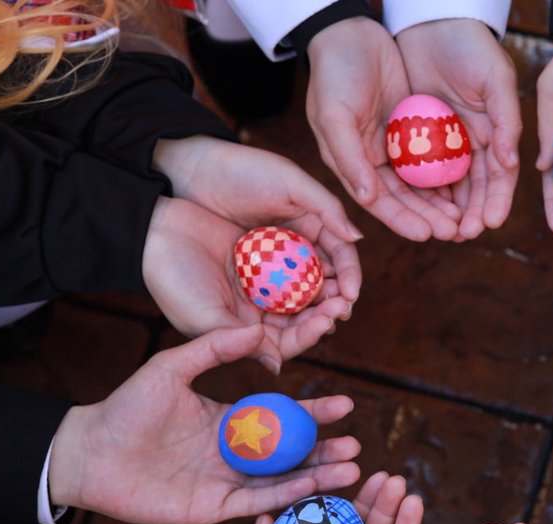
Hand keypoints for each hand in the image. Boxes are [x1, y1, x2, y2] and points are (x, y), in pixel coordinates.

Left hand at [47, 325, 361, 523]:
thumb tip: (257, 328)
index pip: (283, 418)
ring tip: (350, 467)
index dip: (315, 414)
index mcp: (230, 421)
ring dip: (317, 476)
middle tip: (355, 444)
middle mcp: (235, 454)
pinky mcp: (214, 509)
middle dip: (326, 449)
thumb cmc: (127, 407)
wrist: (90, 452)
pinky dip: (288, 496)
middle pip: (292, 454)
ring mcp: (226, 483)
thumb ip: (213, 349)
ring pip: (282, 482)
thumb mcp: (172, 367)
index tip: (346, 405)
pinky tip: (313, 486)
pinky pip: (258, 504)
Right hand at [142, 196, 350, 371]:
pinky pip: (293, 263)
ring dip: (322, 289)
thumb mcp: (203, 317)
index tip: (327, 322)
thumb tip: (278, 367)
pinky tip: (328, 258)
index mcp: (243, 335)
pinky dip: (310, 263)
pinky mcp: (262, 257)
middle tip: (344, 303)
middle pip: (300, 319)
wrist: (153, 232)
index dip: (309, 334)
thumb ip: (238, 342)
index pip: (286, 342)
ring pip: (301, 292)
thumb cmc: (171, 280)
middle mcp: (256, 314)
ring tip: (342, 283)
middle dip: (324, 313)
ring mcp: (260, 286)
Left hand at [153, 135, 364, 304]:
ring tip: (318, 324)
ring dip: (313, 310)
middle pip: (326, 280)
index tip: (350, 296)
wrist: (194, 174)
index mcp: (316, 223)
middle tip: (337, 315)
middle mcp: (300, 246)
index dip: (350, 276)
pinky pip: (274, 296)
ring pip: (303, 293)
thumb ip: (327, 207)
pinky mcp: (253, 275)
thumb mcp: (290, 181)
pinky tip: (286, 322)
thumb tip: (358, 237)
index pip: (342, 255)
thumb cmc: (244, 170)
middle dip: (335, 300)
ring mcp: (277, 263)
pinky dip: (284, 310)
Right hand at [306, 17, 461, 241]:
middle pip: (407, 198)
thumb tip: (366, 200)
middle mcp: (375, 162)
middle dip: (430, 217)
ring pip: (424, 182)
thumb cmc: (334, 74)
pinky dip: (451, 172)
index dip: (403, 220)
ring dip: (444, 202)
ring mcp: (397, 146)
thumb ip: (349, 158)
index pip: (380, 202)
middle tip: (456, 232)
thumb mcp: (334, 115)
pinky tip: (471, 186)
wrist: (351, 33)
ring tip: (466, 218)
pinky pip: (436, 156)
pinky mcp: (416, 128)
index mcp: (352, 165)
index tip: (427, 235)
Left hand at [397, 19, 520, 239]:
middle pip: (472, 190)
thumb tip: (511, 163)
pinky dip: (417, 190)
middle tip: (459, 235)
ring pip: (444, 186)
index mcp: (496, 134)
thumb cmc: (470, 46)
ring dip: (442, 210)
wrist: (430, 21)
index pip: (500, 178)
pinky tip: (412, 208)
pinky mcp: (415, 136)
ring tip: (437, 231)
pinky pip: (416, 169)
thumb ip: (506, 119)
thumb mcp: (495, 78)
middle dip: (468, 215)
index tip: (488, 223)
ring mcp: (443, 143)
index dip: (496, 202)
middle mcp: (471, 144)